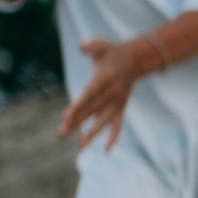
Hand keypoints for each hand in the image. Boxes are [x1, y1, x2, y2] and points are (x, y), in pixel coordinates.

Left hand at [59, 37, 157, 152]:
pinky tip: (106, 151)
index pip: (89, 95)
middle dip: (77, 122)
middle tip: (61, 133)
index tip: (65, 117)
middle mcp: (113, 93)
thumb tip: (82, 46)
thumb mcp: (103, 45)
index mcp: (105, 79)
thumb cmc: (113, 52)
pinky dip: (114, 137)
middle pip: (92, 110)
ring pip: (104, 121)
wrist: (135, 60)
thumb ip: (92, 46)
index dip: (77, 106)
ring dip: (92, 134)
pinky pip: (118, 125)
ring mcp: (118, 102)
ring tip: (80, 147)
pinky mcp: (121, 108)